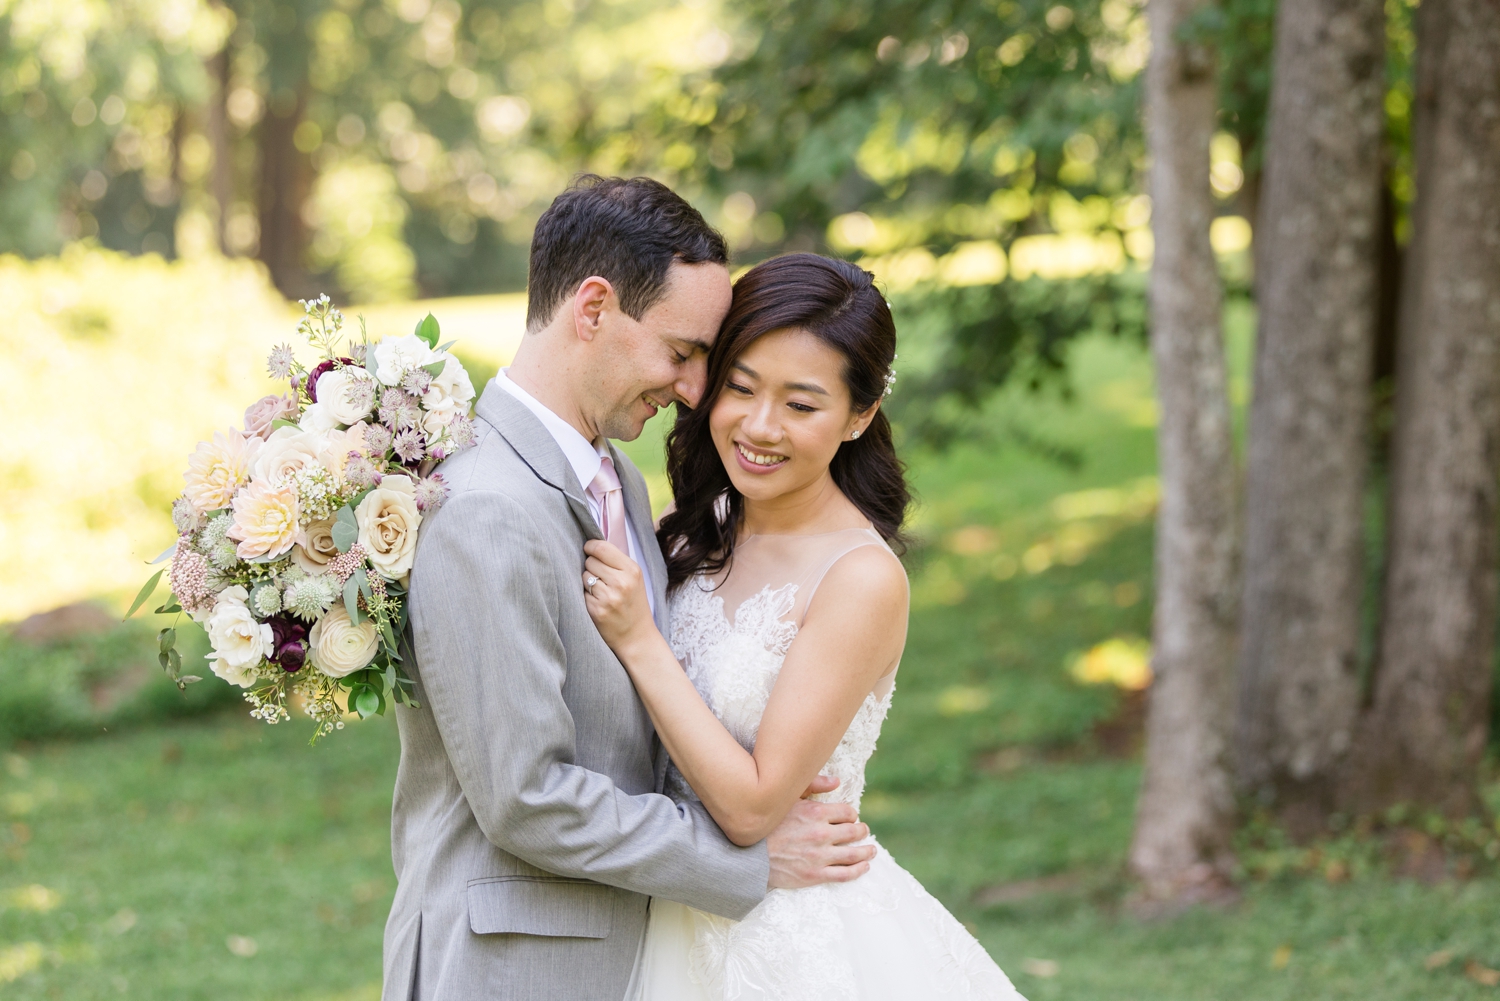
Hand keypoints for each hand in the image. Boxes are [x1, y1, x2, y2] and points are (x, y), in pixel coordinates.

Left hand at [583, 539, 655, 655]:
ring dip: (588, 582)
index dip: (590, 546)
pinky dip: (587, 596)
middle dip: (591, 567)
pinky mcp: (596, 610)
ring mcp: (608, 597)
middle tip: (602, 578)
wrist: (637, 636)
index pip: (602, 548)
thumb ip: (616, 561)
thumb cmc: (634, 604)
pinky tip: (598, 603)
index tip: (588, 549)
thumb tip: (591, 545)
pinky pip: (582, 593)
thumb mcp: (635, 579)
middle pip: (590, 561)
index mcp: (632, 570)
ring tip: (601, 592)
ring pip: (584, 576)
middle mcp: (621, 582)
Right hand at [765, 783, 873, 889]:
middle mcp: (821, 834)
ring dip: (867, 851)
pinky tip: (864, 867)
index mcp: (815, 812)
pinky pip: (845, 874)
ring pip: (854, 854)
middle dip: (861, 830)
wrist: (748, 854)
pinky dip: (858, 870)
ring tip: (871, 850)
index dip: (851, 814)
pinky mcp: (815, 875)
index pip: (847, 812)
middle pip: (854, 831)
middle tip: (863, 831)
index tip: (849, 818)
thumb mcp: (787, 799)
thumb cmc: (766, 824)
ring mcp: (819, 856)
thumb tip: (836, 781)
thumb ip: (812, 786)